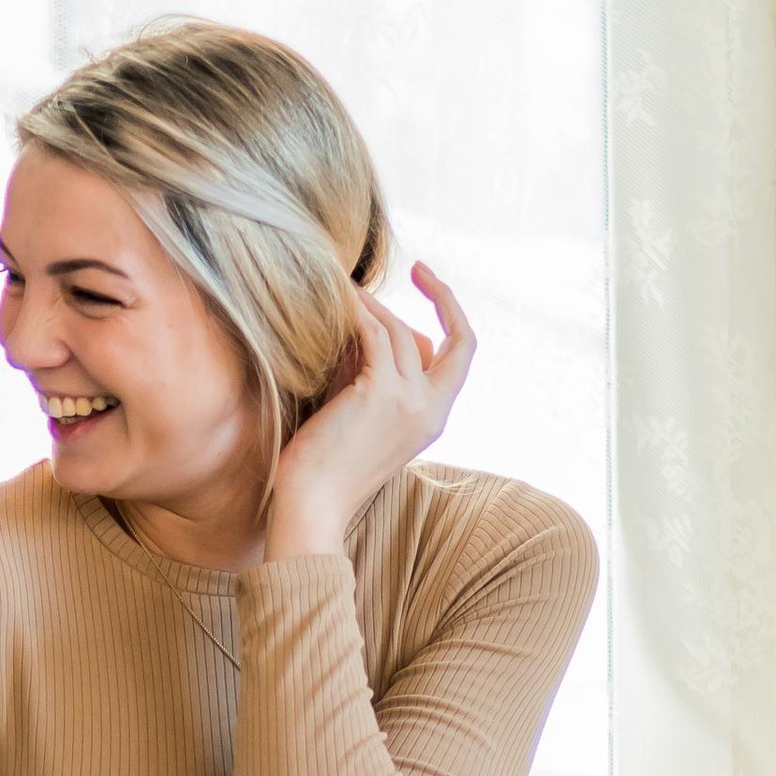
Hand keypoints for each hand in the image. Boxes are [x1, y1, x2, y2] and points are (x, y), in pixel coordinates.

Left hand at [266, 264, 477, 561]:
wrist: (313, 506)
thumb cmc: (325, 469)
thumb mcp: (362, 415)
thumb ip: (371, 374)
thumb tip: (360, 326)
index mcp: (434, 419)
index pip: (462, 358)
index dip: (453, 318)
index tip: (432, 288)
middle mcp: (432, 410)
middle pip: (457, 340)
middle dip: (443, 297)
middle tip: (418, 269)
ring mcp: (411, 402)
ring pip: (402, 331)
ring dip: (374, 303)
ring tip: (346, 286)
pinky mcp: (381, 394)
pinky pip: (375, 334)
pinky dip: (357, 311)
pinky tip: (338, 298)